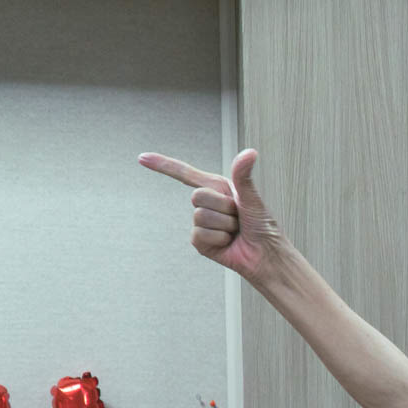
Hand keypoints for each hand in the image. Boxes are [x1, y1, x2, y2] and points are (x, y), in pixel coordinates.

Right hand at [140, 148, 287, 282]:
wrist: (265, 256)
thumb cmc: (263, 227)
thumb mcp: (252, 198)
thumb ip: (244, 175)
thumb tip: (250, 152)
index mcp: (218, 188)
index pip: (186, 174)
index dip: (164, 166)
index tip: (142, 158)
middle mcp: (208, 204)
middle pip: (197, 196)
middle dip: (223, 208)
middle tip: (238, 217)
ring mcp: (202, 223)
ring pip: (200, 217)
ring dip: (224, 225)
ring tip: (236, 231)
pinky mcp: (200, 242)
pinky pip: (200, 235)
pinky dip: (218, 239)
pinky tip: (228, 242)